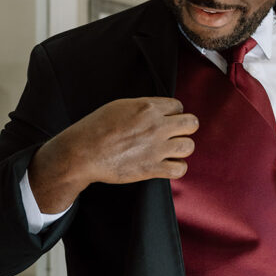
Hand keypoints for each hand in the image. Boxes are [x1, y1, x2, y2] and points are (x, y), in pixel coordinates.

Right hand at [29, 97, 198, 212]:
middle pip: (191, 123)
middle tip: (175, 133)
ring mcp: (156, 148)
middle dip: (185, 127)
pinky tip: (168, 165)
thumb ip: (143, 107)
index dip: (173, 113)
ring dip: (182, 148)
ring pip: (189, 146)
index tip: (166, 120)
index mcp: (148, 108)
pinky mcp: (152, 168)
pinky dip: (177, 168)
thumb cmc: (96, 128)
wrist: (83, 152)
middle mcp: (156, 126)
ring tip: (172, 150)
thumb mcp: (120, 106)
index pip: (178, 106)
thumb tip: (156, 111)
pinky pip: (180, 169)